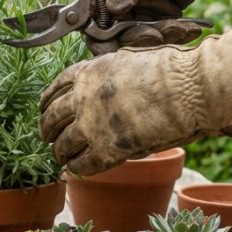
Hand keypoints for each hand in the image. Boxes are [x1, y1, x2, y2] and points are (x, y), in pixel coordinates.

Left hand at [39, 28, 231, 174]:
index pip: (55, 86)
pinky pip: (82, 164)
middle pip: (51, 117)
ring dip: (59, 152)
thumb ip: (111, 76)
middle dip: (46, 129)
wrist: (190, 88)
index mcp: (90, 71)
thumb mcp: (131, 61)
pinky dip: (77, 168)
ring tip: (60, 157)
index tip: (42, 108)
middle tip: (45, 137)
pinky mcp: (106, 149)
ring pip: (62, 143)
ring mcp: (92, 124)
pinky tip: (76, 170)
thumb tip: (106, 90)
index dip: (46, 100)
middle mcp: (84, 97)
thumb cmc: (173, 72)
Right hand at [88, 0, 231, 50]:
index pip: (91, 16)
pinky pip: (165, 33)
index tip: (110, 44)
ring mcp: (141, 9)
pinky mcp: (163, 15)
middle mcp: (118, 0)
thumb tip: (115, 9)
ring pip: (142, 37)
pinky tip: (192, 29)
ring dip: (161, 37)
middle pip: (116, 34)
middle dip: (135, 39)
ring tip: (181, 29)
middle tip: (156, 36)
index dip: (97, 34)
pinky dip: (178, 34)